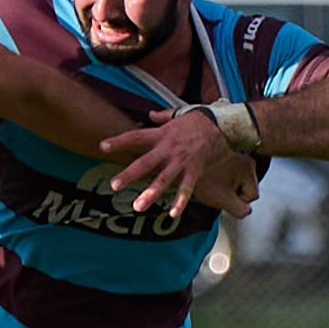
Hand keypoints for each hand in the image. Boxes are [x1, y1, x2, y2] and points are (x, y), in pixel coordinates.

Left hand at [99, 109, 229, 217]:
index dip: (119, 141)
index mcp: (162, 134)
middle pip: (145, 162)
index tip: (103, 146)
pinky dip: (180, 201)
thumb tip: (151, 113)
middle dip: (129, 174)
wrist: (225, 124)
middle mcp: (169, 148)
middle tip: (114, 185)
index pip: (136, 136)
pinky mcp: (196, 169)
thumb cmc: (201, 119)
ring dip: (150, 193)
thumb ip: (162, 116)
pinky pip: (186, 188)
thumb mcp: (179, 114)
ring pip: (163, 179)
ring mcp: (182, 160)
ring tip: (138, 206)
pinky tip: (172, 214)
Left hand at [192, 152, 258, 217]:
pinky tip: (212, 181)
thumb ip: (241, 209)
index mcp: (248, 167)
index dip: (238, 202)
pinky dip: (223, 182)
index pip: (252, 196)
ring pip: (238, 184)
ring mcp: (237, 158)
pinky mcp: (228, 159)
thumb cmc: (201, 180)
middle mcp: (245, 160)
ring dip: (227, 189)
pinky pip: (231, 178)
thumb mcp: (223, 199)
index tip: (223, 196)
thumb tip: (247, 211)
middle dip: (233, 195)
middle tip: (217, 191)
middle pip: (246, 189)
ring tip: (212, 185)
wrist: (181, 165)